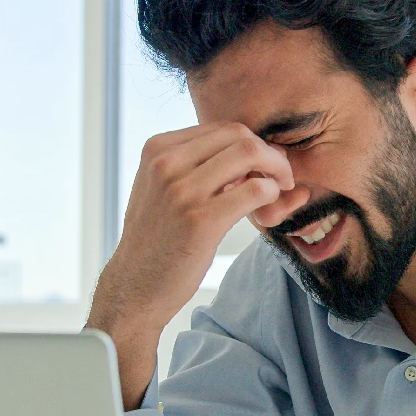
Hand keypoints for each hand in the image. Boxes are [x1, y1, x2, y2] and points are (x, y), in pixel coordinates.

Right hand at [87, 122, 302, 408]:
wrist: (134, 286)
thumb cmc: (156, 241)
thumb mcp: (160, 189)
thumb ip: (192, 165)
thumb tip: (245, 151)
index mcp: (158, 149)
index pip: (222, 128)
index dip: (252, 144)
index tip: (264, 167)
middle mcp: (166, 163)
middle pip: (239, 135)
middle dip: (269, 154)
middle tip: (281, 177)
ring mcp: (182, 190)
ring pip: (250, 154)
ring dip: (276, 172)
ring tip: (277, 193)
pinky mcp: (200, 219)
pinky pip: (255, 190)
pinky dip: (271, 195)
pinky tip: (267, 211)